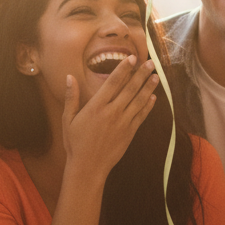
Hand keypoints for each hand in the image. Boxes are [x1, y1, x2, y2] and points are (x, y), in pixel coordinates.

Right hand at [61, 57, 159, 174]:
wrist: (88, 167)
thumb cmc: (75, 143)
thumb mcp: (68, 119)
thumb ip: (71, 97)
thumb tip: (69, 77)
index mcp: (96, 106)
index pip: (113, 82)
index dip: (124, 68)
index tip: (132, 57)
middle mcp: (112, 112)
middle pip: (130, 89)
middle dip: (141, 74)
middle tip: (151, 63)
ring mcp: (123, 123)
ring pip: (139, 101)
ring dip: (148, 87)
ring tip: (156, 76)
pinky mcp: (129, 133)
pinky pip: (141, 116)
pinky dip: (148, 105)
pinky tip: (153, 97)